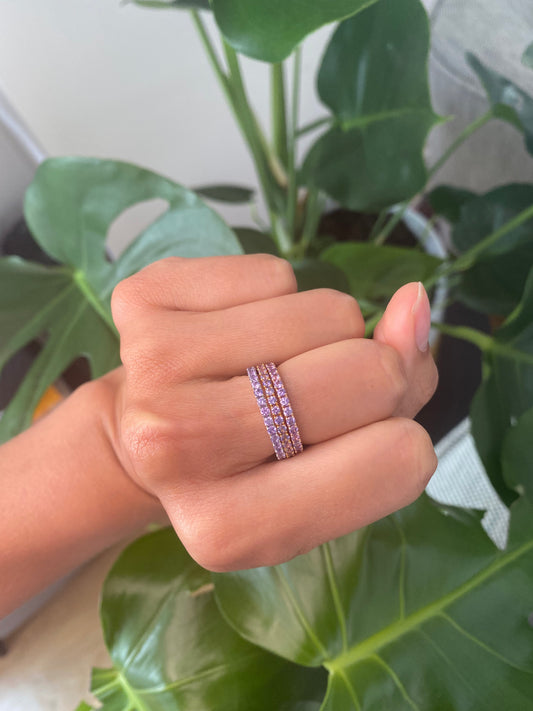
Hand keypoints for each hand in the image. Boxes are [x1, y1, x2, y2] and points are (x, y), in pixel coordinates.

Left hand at [103, 254, 437, 570]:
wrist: (143, 434)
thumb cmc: (249, 462)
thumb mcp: (326, 473)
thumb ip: (397, 403)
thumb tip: (413, 300)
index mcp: (231, 528)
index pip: (402, 457)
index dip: (400, 438)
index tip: (351, 442)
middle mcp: (179, 448)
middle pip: (370, 373)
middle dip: (367, 375)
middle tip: (306, 399)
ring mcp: (152, 368)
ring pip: (331, 311)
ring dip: (322, 334)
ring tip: (266, 370)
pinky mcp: (140, 302)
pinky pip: (277, 273)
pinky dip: (277, 298)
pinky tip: (233, 334)